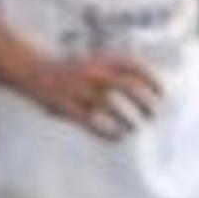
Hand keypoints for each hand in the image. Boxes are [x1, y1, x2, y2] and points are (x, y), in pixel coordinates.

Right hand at [22, 51, 164, 139]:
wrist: (35, 69)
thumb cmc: (76, 70)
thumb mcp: (99, 61)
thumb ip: (122, 70)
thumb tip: (155, 89)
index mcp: (102, 60)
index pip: (136, 67)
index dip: (153, 81)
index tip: (162, 95)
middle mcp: (94, 72)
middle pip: (129, 87)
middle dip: (146, 104)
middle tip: (152, 116)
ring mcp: (80, 90)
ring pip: (113, 108)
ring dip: (129, 122)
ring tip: (135, 129)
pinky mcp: (67, 108)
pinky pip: (93, 125)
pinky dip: (109, 134)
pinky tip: (118, 137)